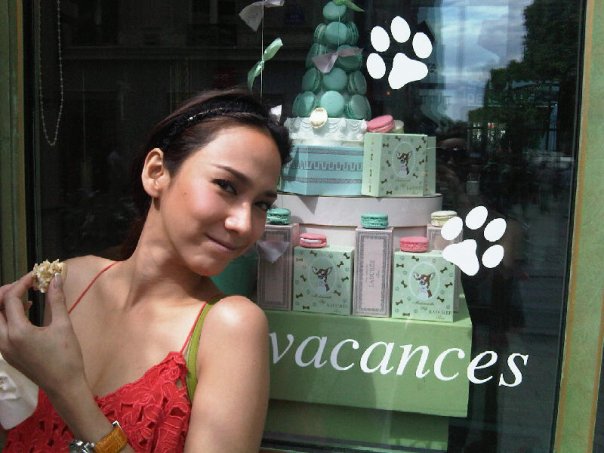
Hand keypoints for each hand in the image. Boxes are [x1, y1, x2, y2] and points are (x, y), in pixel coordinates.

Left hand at [0, 272, 86, 396]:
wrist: (64, 386)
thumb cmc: (67, 357)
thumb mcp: (63, 326)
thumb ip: (56, 300)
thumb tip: (56, 278)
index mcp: (17, 332)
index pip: (11, 298)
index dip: (23, 282)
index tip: (37, 276)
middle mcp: (4, 340)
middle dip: (7, 292)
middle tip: (26, 284)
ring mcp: (3, 348)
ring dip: (6, 304)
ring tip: (25, 296)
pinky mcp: (7, 353)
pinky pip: (0, 329)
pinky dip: (7, 316)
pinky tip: (25, 312)